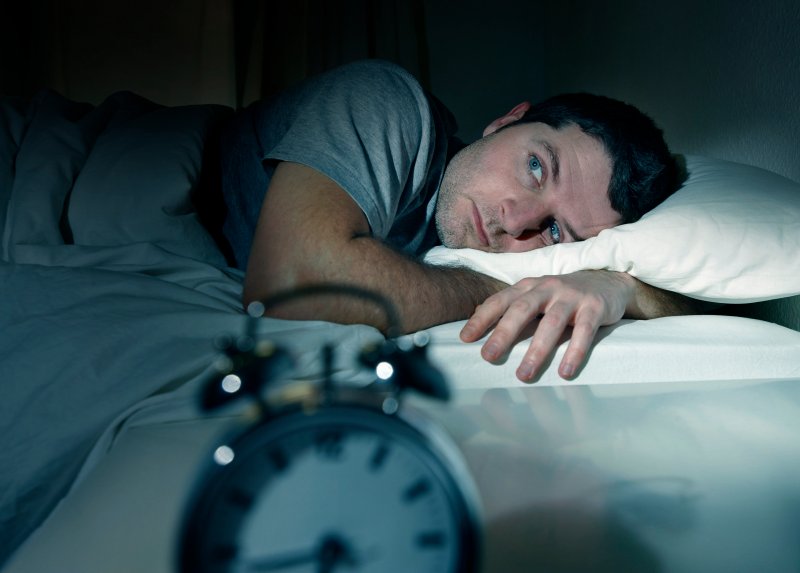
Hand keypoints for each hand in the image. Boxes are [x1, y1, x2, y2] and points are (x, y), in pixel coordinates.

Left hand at [460, 270, 635, 381]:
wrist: (610, 281)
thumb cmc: (564, 294)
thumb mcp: (536, 295)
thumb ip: (511, 306)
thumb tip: (476, 320)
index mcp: (529, 286)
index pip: (500, 301)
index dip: (482, 318)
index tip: (465, 338)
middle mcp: (547, 287)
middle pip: (521, 310)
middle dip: (503, 334)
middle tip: (488, 357)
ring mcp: (572, 296)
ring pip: (551, 323)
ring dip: (536, 350)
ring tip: (524, 375)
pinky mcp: (595, 307)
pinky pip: (584, 331)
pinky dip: (574, 352)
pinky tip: (565, 372)